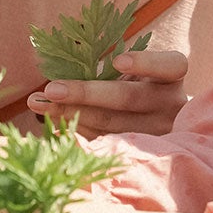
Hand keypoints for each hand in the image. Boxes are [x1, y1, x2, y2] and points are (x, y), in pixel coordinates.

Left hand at [25, 49, 188, 135]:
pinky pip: (105, 143)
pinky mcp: (143, 152)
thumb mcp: (135, 69)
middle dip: (85, 93)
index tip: (117, 60)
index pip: (168, 65)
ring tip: (40, 105)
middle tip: (52, 89)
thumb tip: (61, 64)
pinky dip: (76, 131)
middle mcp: (172, 104)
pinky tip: (52, 123)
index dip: (144, 63)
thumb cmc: (140, 82)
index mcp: (173, 75)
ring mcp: (160, 132)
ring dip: (72, 114)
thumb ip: (111, 66)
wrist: (163, 121)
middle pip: (128, 99)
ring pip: (113, 125)